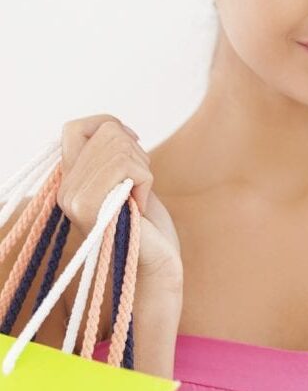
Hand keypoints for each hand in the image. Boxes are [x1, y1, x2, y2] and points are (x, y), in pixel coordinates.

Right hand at [56, 114, 181, 288]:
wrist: (159, 266)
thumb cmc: (150, 229)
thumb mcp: (127, 183)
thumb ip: (111, 158)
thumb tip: (113, 127)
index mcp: (71, 183)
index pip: (76, 129)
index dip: (107, 124)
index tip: (135, 142)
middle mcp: (66, 191)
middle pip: (106, 133)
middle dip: (137, 153)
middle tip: (141, 186)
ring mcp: (75, 200)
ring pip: (118, 146)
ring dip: (143, 170)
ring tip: (140, 198)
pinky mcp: (92, 208)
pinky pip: (126, 167)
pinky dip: (146, 182)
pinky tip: (141, 206)